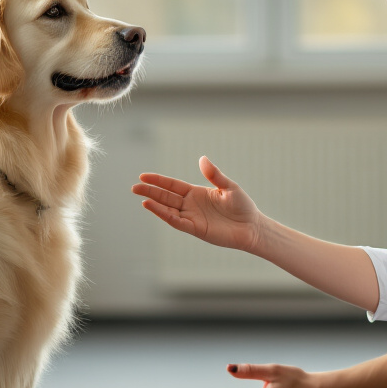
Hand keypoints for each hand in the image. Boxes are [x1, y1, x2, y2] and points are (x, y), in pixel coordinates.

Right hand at [132, 157, 262, 251]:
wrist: (252, 227)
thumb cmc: (242, 206)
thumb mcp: (229, 186)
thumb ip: (214, 174)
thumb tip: (202, 158)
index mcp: (196, 193)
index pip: (172, 185)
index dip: (158, 180)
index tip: (143, 176)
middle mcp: (191, 205)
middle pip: (166, 196)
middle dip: (150, 191)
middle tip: (134, 186)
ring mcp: (192, 217)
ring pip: (168, 209)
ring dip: (155, 204)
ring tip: (141, 197)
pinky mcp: (196, 229)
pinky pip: (177, 221)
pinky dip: (165, 215)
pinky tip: (155, 208)